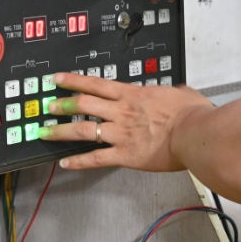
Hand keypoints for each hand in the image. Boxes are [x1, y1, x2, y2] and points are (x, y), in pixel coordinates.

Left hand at [41, 72, 213, 171]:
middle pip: (83, 104)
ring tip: (45, 131)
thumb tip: (174, 91)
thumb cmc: (191, 113)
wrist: (195, 133)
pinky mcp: (125, 155)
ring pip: (84, 130)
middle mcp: (121, 112)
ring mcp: (121, 134)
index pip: (96, 84)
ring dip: (62, 130)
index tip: (58, 79)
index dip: (73, 81)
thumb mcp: (180, 93)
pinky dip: (79, 161)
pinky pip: (97, 159)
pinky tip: (66, 163)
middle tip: (48, 105)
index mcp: (132, 95)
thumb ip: (169, 92)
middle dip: (62, 104)